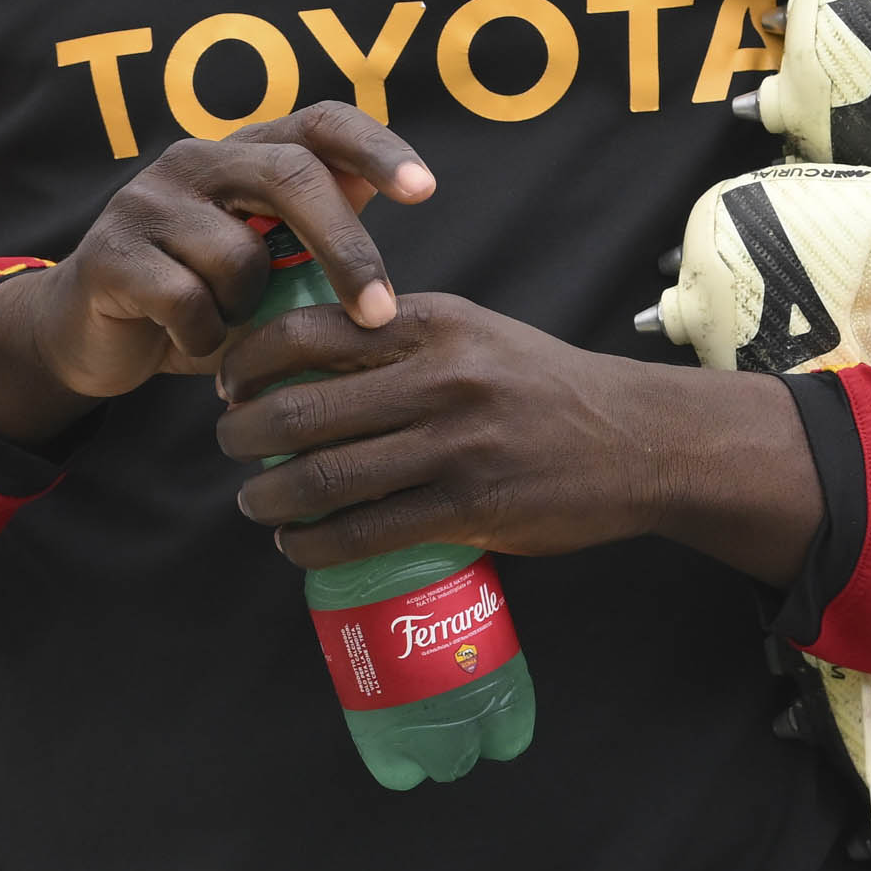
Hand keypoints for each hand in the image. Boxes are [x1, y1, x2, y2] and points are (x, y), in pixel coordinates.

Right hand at [0, 106, 432, 443]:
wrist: (97, 337)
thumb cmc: (207, 296)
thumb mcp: (275, 262)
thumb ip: (326, 226)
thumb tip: (414, 187)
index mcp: (249, 151)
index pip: (322, 122)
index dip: (376, 147)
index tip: (424, 190)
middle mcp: (197, 158)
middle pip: (292, 177)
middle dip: (346, 250)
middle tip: (378, 312)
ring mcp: (146, 199)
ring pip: (238, 255)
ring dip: (249, 310)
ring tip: (228, 321)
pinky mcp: (108, 252)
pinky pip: (187, 301)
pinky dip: (204, 337)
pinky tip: (187, 339)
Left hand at [216, 292, 822, 582]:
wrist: (642, 438)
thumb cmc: (549, 389)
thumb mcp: (479, 336)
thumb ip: (405, 342)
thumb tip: (308, 362)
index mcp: (436, 324)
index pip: (309, 329)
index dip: (248, 360)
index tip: (228, 383)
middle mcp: (442, 378)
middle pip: (301, 408)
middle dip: (241, 435)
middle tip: (230, 448)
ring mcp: (457, 445)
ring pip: (324, 476)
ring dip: (267, 497)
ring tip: (257, 503)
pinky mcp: (472, 508)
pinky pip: (366, 532)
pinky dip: (314, 544)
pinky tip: (299, 545)